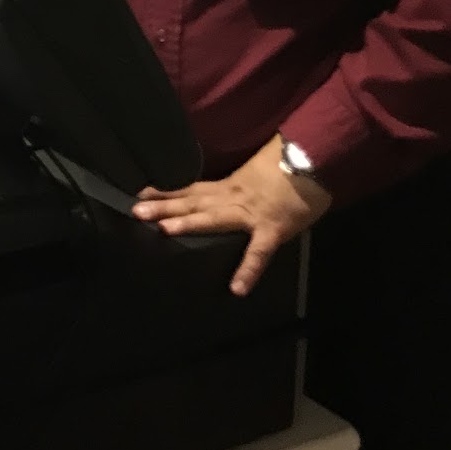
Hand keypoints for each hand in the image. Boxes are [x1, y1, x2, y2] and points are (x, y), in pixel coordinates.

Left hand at [132, 135, 331, 295]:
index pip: (191, 190)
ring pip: (215, 218)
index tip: (140, 194)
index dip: (167, 193)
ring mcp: (251, 213)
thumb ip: (235, 187)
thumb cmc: (287, 166)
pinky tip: (237, 288)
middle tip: (136, 211)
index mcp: (228, 186)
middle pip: (194, 202)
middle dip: (165, 206)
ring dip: (190, 224)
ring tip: (165, 230)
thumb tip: (220, 195)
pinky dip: (248, 269)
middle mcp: (233, 197)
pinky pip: (259, 251)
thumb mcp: (254, 175)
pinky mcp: (273, 228)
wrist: (314, 161)